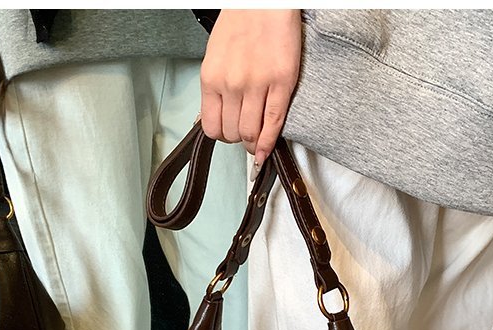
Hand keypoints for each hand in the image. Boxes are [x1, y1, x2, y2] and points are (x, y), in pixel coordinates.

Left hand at [200, 10, 301, 166]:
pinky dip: (269, 142)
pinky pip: (273, 122)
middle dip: (239, 139)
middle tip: (246, 136)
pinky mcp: (281, 83)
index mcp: (211, 77)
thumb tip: (213, 115)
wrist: (264, 1)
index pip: (211, 127)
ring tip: (256, 142)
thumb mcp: (214, 55)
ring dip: (253, 143)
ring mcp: (257, 85)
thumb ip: (214, 86)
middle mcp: (231, 84)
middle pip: (233, 133)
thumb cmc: (240, 22)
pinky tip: (266, 151)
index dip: (222, 136)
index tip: (229, 135)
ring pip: (251, 133)